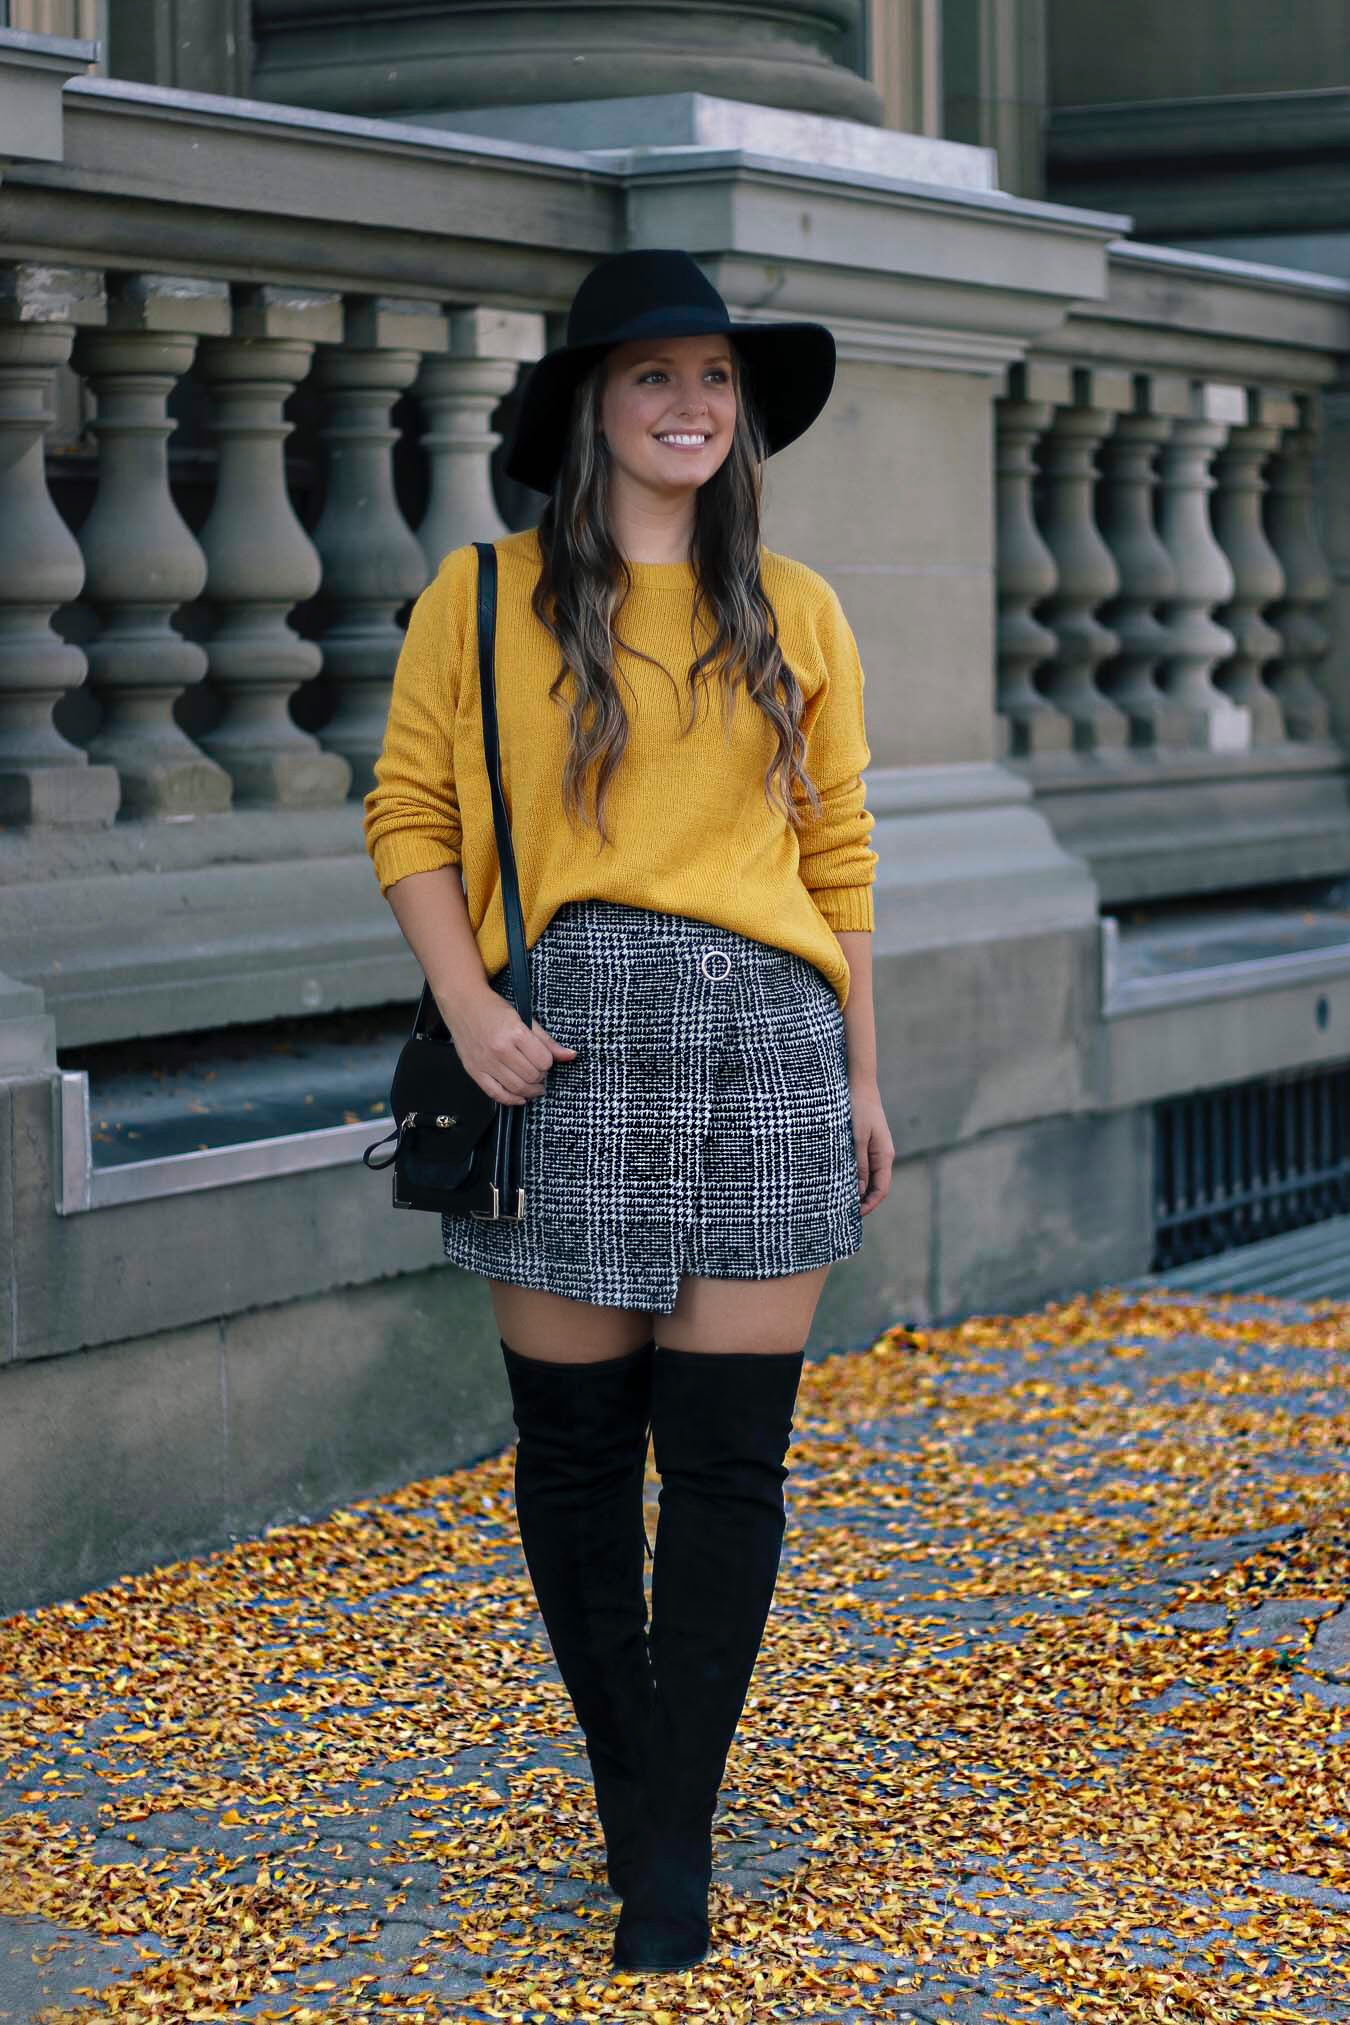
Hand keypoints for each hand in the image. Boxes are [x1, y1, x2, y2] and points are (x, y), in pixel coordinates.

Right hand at [442, 987, 577, 1106]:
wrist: (462, 1003)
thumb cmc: (493, 1009)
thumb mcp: (524, 1019)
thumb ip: (547, 1041)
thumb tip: (569, 1056)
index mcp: (515, 1033)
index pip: (543, 1061)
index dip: (548, 1062)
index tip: (544, 1059)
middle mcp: (500, 1049)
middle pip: (532, 1076)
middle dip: (540, 1076)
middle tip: (539, 1070)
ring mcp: (486, 1062)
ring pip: (517, 1088)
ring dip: (530, 1090)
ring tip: (533, 1084)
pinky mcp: (474, 1071)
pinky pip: (496, 1094)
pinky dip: (511, 1099)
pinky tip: (520, 1096)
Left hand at [850, 1078, 893, 1215]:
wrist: (859, 1083)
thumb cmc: (858, 1109)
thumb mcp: (856, 1138)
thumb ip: (858, 1164)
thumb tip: (858, 1191)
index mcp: (885, 1156)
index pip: (881, 1190)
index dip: (869, 1205)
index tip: (853, 1216)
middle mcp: (883, 1156)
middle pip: (876, 1187)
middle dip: (863, 1202)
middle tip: (843, 1213)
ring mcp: (875, 1150)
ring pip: (869, 1177)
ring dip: (857, 1190)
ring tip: (840, 1201)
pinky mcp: (866, 1143)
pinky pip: (863, 1166)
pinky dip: (854, 1176)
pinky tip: (840, 1180)